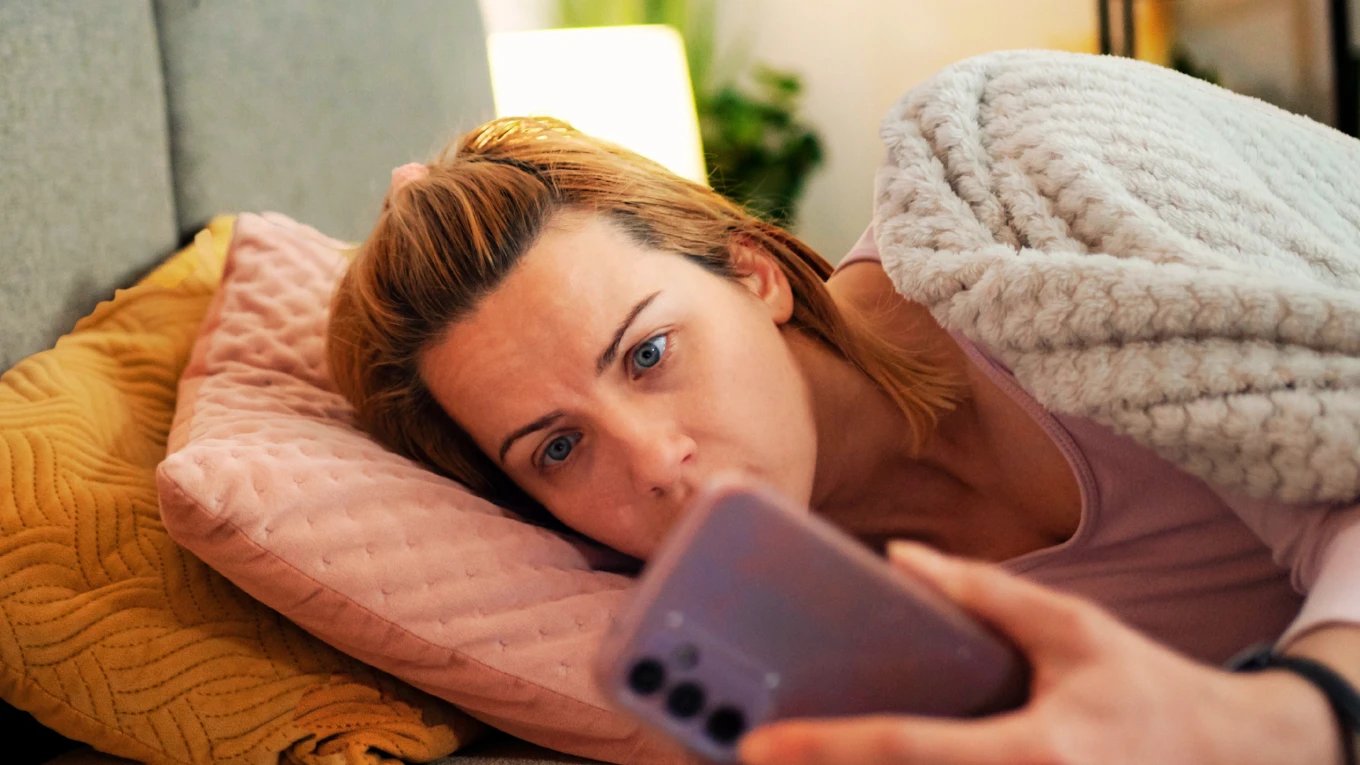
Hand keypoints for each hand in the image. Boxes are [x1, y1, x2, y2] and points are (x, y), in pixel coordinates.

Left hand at [738, 542, 1339, 764]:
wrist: (1236, 757)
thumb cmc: (1148, 690)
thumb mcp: (1072, 628)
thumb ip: (983, 593)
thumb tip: (899, 557)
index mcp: (1032, 753)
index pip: (907, 750)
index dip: (826, 748)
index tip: (756, 744)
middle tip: (745, 758)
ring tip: (790, 762)